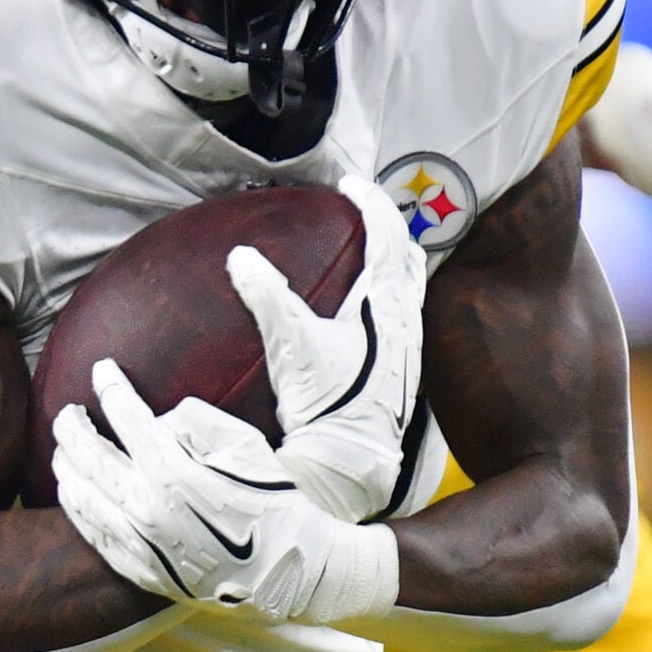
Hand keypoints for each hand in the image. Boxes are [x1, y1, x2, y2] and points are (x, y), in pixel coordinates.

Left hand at [51, 359, 397, 624]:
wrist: (286, 569)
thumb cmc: (271, 498)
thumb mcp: (244, 444)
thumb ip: (196, 419)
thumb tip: (158, 417)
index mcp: (173, 469)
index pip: (124, 415)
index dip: (109, 386)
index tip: (101, 369)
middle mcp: (147, 506)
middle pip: (88, 455)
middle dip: (72, 425)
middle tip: (68, 410)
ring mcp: (138, 541)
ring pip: (81, 495)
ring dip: (66, 464)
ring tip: (64, 448)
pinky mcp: (137, 568)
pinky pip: (91, 532)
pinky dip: (75, 505)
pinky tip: (74, 490)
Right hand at [228, 175, 424, 520]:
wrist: (350, 466)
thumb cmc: (327, 405)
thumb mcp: (292, 344)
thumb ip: (268, 297)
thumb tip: (242, 256)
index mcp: (387, 304)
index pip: (387, 235)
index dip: (370, 202)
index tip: (350, 184)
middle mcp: (405, 321)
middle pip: (409, 257)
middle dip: (390, 228)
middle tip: (366, 213)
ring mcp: (406, 349)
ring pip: (409, 289)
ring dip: (393, 264)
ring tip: (369, 256)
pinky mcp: (398, 374)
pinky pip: (400, 317)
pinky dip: (385, 298)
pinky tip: (360, 318)